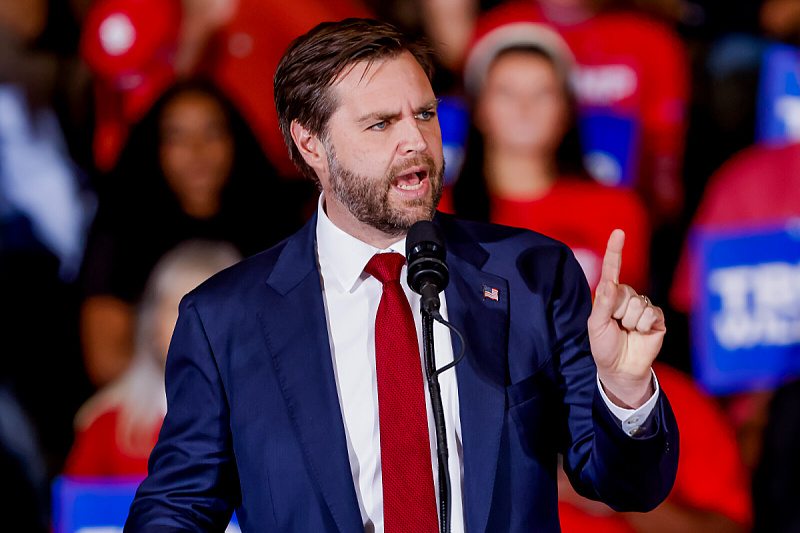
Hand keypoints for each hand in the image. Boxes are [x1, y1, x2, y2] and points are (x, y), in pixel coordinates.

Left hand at [587, 230, 664, 408]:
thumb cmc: (604, 346)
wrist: (620, 369)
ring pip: (637, 303)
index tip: (618, 232)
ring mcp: (643, 307)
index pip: (612, 269)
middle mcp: (627, 297)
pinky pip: (650, 313)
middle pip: (625, 291)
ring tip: (627, 332)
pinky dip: (643, 326)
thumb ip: (602, 304)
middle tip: (616, 326)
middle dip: (617, 311)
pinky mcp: (656, 318)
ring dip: (630, 321)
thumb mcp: (595, 326)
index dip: (615, 250)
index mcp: (609, 296)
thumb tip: (611, 284)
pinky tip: (640, 334)